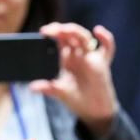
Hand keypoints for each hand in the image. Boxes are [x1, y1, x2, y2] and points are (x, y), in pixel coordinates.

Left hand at [31, 23, 117, 137]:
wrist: (93, 110)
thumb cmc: (76, 99)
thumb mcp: (60, 92)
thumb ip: (48, 88)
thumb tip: (32, 87)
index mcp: (65, 58)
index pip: (58, 40)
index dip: (52, 33)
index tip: (43, 32)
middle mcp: (77, 54)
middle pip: (70, 34)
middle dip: (61, 29)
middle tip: (51, 30)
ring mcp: (90, 56)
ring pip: (84, 37)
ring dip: (75, 31)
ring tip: (65, 30)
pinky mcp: (102, 61)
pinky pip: (107, 47)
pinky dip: (105, 38)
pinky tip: (97, 30)